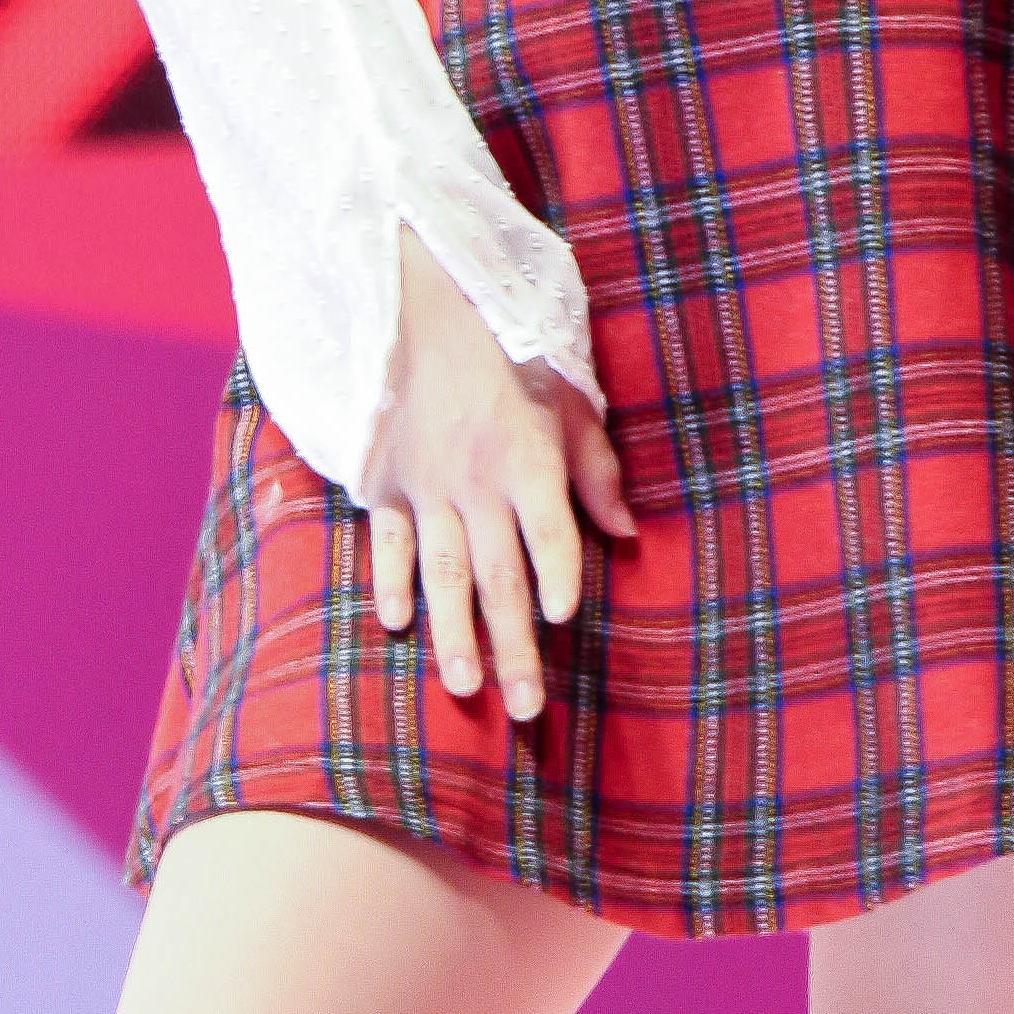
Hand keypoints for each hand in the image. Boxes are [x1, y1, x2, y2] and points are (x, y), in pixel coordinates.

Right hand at [363, 229, 634, 715]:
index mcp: (529, 460)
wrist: (417, 305)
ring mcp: (428, 487)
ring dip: (455, 635)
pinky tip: (396, 624)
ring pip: (444, 573)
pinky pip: (389, 541)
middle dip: (514, 645)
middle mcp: (479, 482)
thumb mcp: (569, 400)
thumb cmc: (507, 354)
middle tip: (526, 709)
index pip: (550, 531)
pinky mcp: (386, 482)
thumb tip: (627, 535)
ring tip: (466, 688)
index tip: (564, 618)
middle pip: (500, 576)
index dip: (557, 572)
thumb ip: (596, 470)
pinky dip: (391, 581)